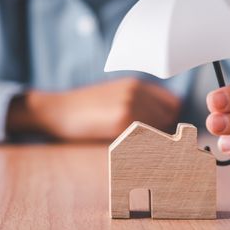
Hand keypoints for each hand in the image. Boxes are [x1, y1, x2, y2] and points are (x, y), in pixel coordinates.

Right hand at [7, 78, 180, 140]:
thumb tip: (163, 122)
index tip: (155, 131)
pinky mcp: (122, 120)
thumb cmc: (83, 108)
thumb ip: (137, 102)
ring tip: (130, 145)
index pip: (172, 103)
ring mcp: (130, 104)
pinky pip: (145, 137)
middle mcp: (136, 91)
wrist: (57, 110)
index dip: (166, 119)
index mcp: (136, 84)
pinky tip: (123, 146)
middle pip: (168, 118)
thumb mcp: (113, 95)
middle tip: (142, 143)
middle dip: (160, 132)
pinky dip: (141, 146)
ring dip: (151, 141)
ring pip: (159, 130)